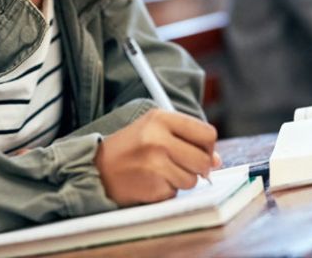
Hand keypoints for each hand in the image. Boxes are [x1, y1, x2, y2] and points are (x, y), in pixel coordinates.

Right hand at [95, 109, 218, 205]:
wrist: (95, 168)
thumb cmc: (129, 148)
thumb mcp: (154, 129)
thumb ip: (186, 138)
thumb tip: (216, 160)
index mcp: (161, 119)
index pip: (207, 133)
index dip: (208, 146)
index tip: (201, 151)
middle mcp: (158, 139)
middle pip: (204, 160)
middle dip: (199, 167)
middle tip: (184, 165)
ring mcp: (155, 164)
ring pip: (192, 180)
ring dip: (182, 180)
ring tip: (162, 172)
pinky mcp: (152, 186)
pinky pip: (175, 193)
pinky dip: (167, 190)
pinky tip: (152, 181)